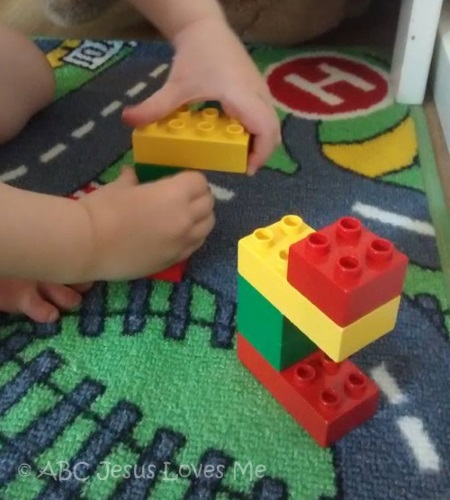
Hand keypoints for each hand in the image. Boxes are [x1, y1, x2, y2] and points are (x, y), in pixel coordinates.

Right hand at [79, 167, 214, 280]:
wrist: (87, 245)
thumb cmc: (102, 209)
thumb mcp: (119, 186)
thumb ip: (133, 180)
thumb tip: (133, 175)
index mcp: (174, 194)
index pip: (199, 182)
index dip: (190, 179)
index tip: (179, 181)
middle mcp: (185, 219)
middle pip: (208, 203)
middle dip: (199, 197)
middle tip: (184, 197)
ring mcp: (182, 242)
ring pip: (207, 226)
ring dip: (200, 218)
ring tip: (185, 216)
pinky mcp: (174, 260)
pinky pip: (195, 245)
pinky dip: (192, 237)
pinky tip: (178, 235)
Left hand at [122, 18, 279, 174]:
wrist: (206, 28)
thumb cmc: (195, 56)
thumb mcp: (175, 86)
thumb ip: (154, 106)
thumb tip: (127, 121)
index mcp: (241, 95)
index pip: (265, 128)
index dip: (261, 152)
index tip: (246, 169)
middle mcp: (257, 93)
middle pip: (273, 130)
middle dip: (261, 152)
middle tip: (242, 167)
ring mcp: (261, 91)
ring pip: (271, 123)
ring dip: (260, 142)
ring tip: (241, 156)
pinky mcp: (258, 90)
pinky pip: (265, 116)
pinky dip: (258, 131)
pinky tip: (238, 137)